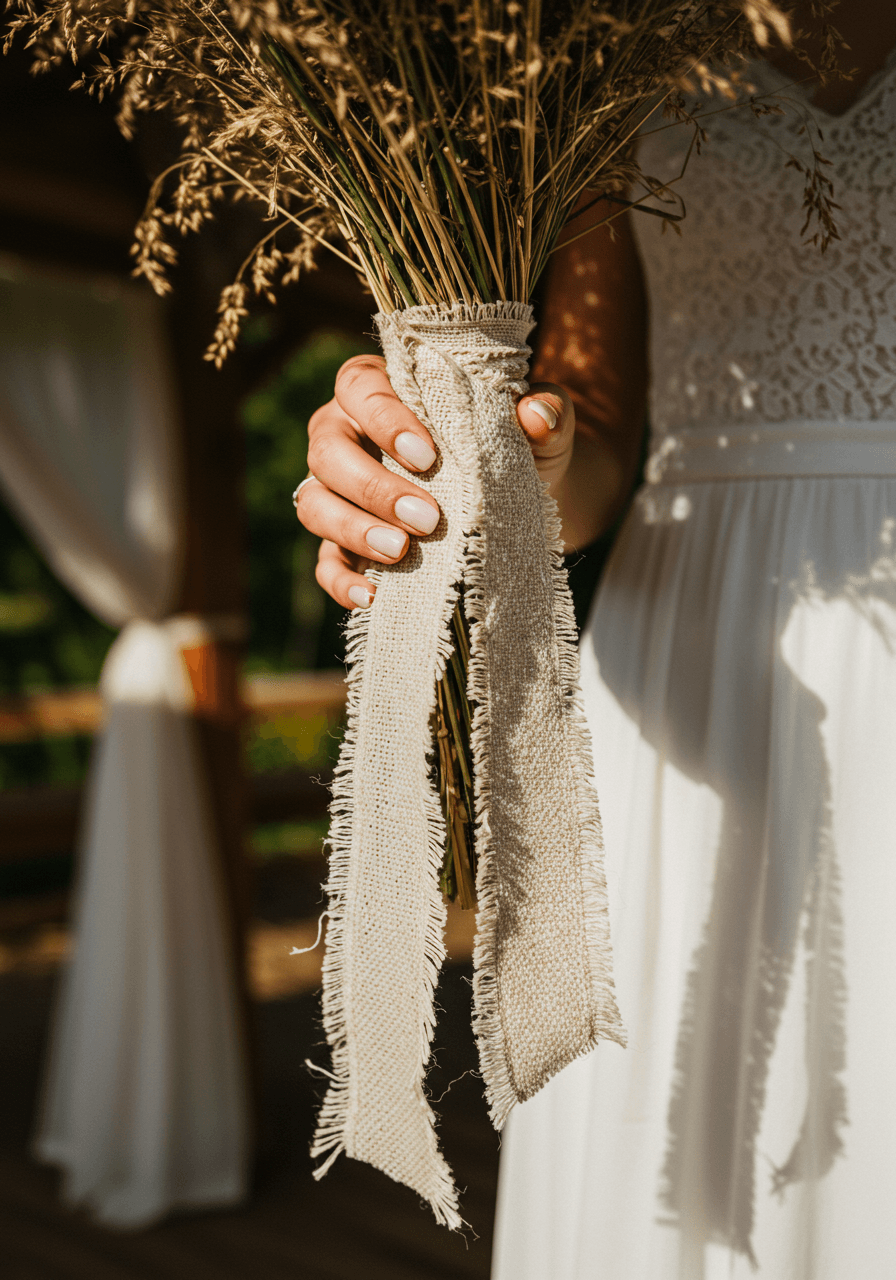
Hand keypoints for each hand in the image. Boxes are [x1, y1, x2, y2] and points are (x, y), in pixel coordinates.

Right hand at [295, 354, 575, 608]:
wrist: (524, 503)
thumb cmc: (520, 449)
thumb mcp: (541, 429)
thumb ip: (546, 412)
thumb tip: (537, 414)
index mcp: (383, 388)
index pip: (358, 386)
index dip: (383, 418)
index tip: (427, 456)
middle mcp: (346, 433)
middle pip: (327, 450)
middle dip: (373, 486)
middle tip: (426, 518)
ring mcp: (338, 491)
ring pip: (314, 503)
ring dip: (353, 529)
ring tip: (400, 551)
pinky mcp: (344, 542)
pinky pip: (326, 561)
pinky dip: (342, 580)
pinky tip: (373, 594)